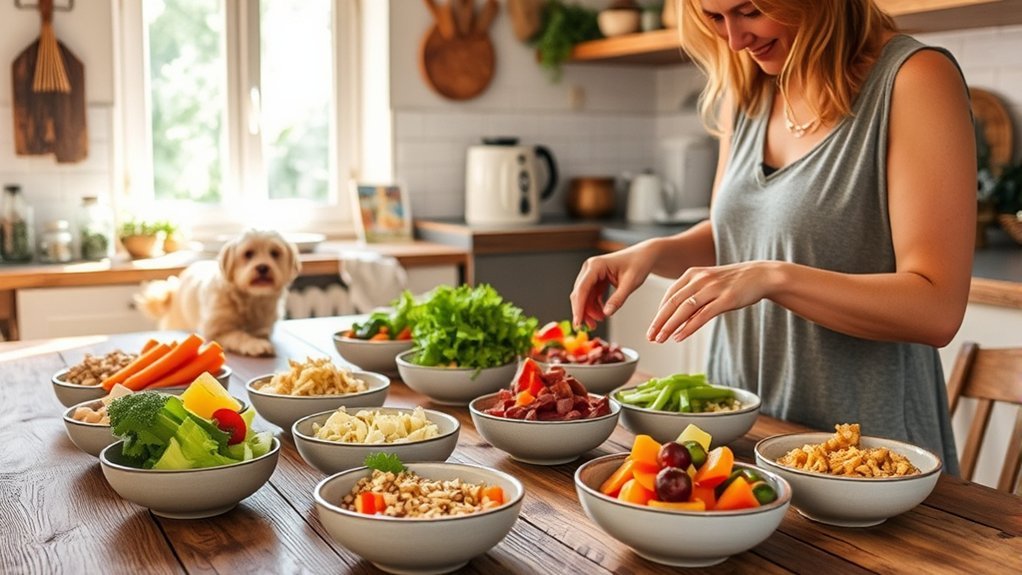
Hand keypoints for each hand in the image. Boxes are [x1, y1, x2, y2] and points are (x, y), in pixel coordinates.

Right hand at [570, 245, 656, 328]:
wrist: (644, 256)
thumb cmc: (639, 264)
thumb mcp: (630, 283)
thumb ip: (618, 299)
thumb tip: (606, 313)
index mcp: (596, 265)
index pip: (582, 289)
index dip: (579, 307)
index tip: (578, 323)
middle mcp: (590, 268)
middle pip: (579, 294)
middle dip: (583, 311)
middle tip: (591, 327)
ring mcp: (592, 274)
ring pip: (584, 296)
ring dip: (589, 310)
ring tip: (600, 320)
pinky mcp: (596, 279)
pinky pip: (590, 295)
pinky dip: (594, 306)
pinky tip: (602, 313)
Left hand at [647, 261, 776, 342]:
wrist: (761, 275)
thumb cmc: (733, 282)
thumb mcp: (709, 284)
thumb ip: (693, 297)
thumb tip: (677, 318)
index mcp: (692, 274)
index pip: (669, 295)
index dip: (658, 313)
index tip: (651, 328)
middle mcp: (700, 280)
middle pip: (673, 303)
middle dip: (659, 322)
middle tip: (650, 337)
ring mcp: (713, 289)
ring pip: (684, 309)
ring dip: (669, 326)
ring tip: (660, 339)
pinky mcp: (726, 299)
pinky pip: (702, 315)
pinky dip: (688, 327)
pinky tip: (678, 337)